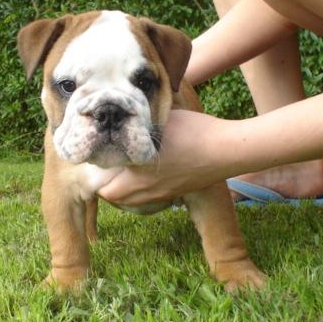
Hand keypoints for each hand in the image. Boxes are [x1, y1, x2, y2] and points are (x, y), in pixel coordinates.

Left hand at [98, 110, 233, 205]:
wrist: (226, 150)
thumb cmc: (191, 134)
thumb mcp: (156, 126)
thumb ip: (135, 127)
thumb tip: (117, 121)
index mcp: (136, 179)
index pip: (101, 188)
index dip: (95, 174)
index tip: (97, 156)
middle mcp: (146, 193)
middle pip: (114, 197)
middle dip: (106, 183)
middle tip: (106, 163)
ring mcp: (162, 195)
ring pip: (131, 200)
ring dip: (122, 188)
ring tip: (123, 167)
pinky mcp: (175, 194)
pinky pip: (148, 198)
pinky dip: (140, 189)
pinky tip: (146, 171)